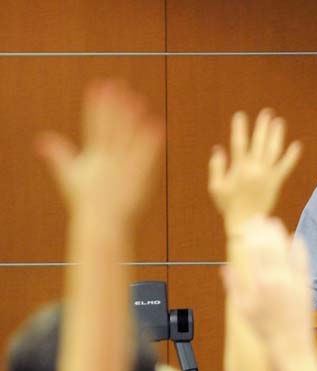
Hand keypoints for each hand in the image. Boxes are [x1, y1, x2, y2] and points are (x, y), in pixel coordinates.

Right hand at [36, 80, 163, 223]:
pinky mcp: (140, 177)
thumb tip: (42, 140)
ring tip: (139, 99)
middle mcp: (109, 160)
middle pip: (112, 128)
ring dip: (134, 119)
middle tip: (120, 84)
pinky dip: (152, 142)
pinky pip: (147, 157)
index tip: (99, 85)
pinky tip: (158, 125)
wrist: (103, 224)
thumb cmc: (86, 201)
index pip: (94, 125)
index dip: (96, 105)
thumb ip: (58, 155)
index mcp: (93, 157)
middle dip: (114, 106)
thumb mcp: (70, 176)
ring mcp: (125, 168)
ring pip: (130, 139)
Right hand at [208, 109, 300, 233]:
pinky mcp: (276, 182)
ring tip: (279, 122)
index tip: (240, 116)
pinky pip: (285, 167)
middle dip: (262, 127)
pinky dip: (291, 156)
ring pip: (273, 151)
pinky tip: (297, 145)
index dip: (240, 129)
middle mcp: (254, 169)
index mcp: (239, 169)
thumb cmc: (228, 206)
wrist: (247, 222)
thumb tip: (219, 149)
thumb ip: (217, 167)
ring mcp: (267, 175)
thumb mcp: (216, 187)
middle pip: (259, 143)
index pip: (239, 144)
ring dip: (277, 136)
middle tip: (267, 113)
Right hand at [222, 217, 313, 355]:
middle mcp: (277, 279)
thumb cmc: (265, 330)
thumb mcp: (243, 310)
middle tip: (260, 217)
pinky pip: (303, 261)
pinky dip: (299, 248)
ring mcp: (293, 281)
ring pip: (286, 251)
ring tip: (275, 222)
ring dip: (280, 235)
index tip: (249, 223)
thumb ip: (234, 287)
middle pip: (270, 246)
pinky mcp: (306, 285)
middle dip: (264, 229)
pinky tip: (296, 238)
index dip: (252, 234)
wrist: (291, 346)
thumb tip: (225, 268)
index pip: (255, 251)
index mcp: (260, 284)